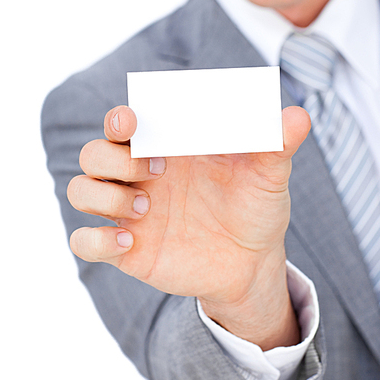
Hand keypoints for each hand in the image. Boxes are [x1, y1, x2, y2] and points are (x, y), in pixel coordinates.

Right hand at [68, 105, 310, 348]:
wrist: (253, 262)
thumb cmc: (255, 207)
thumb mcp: (269, 175)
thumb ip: (278, 145)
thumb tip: (298, 116)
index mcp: (166, 147)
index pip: (123, 122)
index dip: (119, 118)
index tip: (133, 121)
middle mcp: (139, 175)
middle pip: (93, 153)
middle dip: (112, 157)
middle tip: (156, 169)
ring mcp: (129, 211)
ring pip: (80, 190)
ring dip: (105, 194)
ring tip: (148, 207)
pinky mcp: (127, 249)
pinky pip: (84, 241)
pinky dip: (95, 239)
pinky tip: (130, 241)